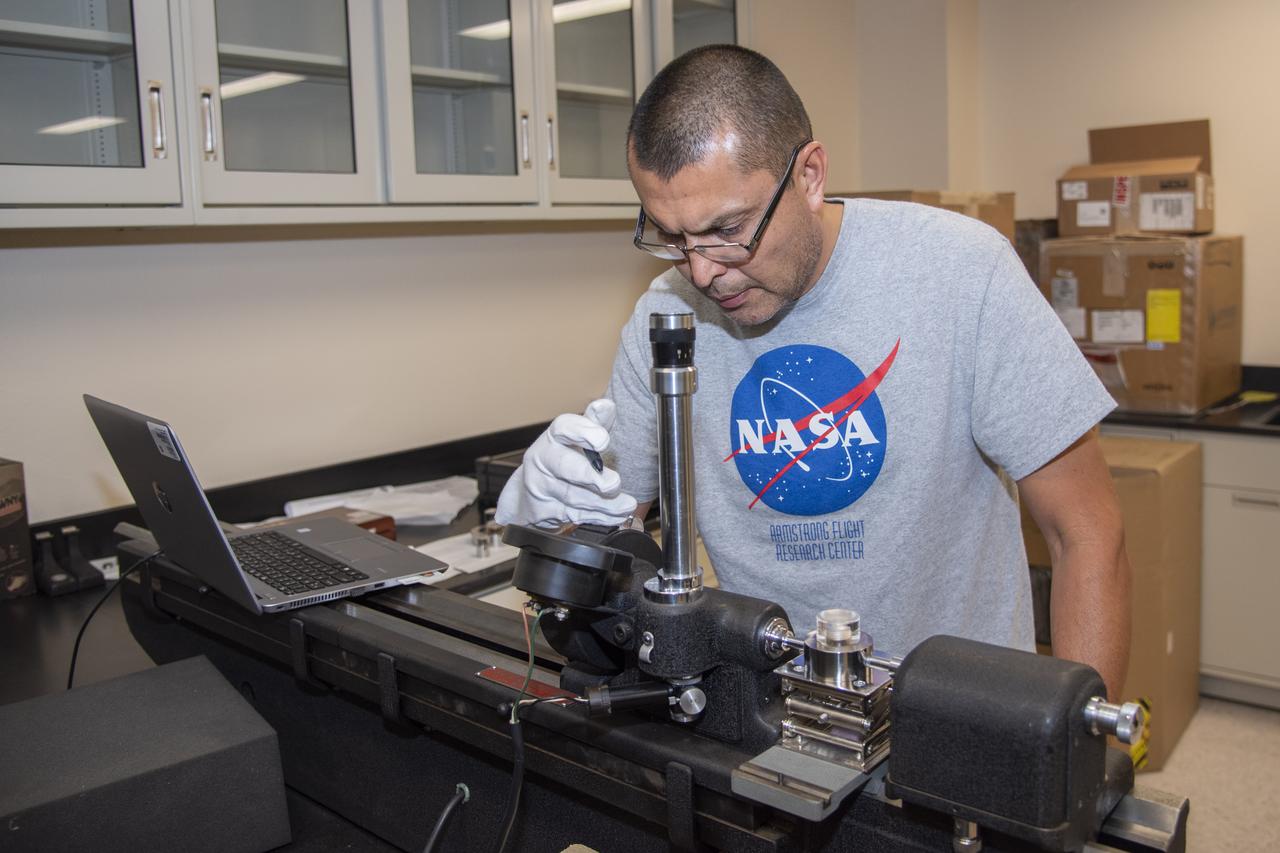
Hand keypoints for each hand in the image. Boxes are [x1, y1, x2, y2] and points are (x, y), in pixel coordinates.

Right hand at [495, 399, 637, 527]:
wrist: (528, 494)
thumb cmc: (560, 460)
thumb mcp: (576, 438)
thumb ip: (594, 422)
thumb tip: (606, 405)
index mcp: (553, 438)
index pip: (564, 428)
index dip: (583, 432)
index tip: (603, 439)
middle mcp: (543, 460)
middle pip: (564, 466)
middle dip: (589, 476)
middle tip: (612, 483)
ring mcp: (541, 487)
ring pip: (573, 496)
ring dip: (603, 502)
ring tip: (626, 504)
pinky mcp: (544, 512)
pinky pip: (574, 515)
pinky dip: (599, 516)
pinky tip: (616, 514)